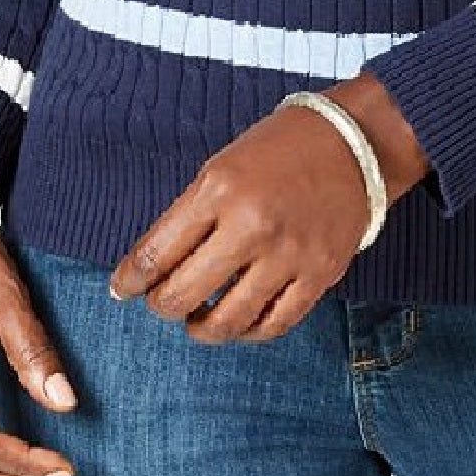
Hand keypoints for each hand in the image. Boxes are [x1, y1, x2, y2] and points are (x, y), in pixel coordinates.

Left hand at [108, 71, 428, 343]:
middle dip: (160, 305)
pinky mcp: (320, 275)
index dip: (128, 281)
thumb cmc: (278, 150)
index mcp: (218, 190)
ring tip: (194, 321)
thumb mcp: (221, 167)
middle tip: (158, 302)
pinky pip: (274, 324)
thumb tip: (151, 266)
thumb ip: (188, 216)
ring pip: (227, 321)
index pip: (154, 254)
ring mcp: (288, 255)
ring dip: (200, 329)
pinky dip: (247, 331)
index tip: (121, 289)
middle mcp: (251, 225)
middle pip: (182, 294)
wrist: (354, 143)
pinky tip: (236, 323)